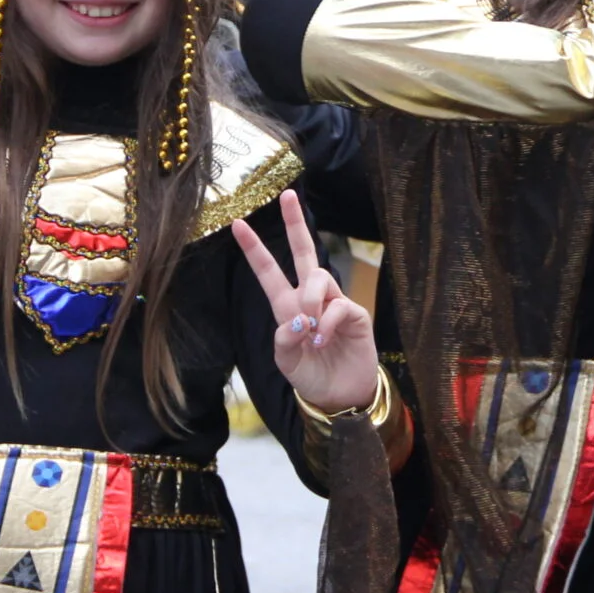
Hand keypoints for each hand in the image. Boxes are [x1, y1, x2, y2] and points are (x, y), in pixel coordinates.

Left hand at [231, 190, 378, 414]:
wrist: (341, 396)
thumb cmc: (310, 376)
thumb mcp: (286, 363)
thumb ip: (283, 341)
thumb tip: (297, 320)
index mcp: (286, 307)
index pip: (269, 272)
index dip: (254, 248)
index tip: (237, 224)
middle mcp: (310, 299)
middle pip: (304, 253)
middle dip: (295, 224)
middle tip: (289, 196)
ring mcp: (334, 304)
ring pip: (320, 278)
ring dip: (311, 300)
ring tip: (311, 329)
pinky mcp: (355, 315)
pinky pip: (339, 306)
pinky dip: (328, 322)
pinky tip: (324, 340)